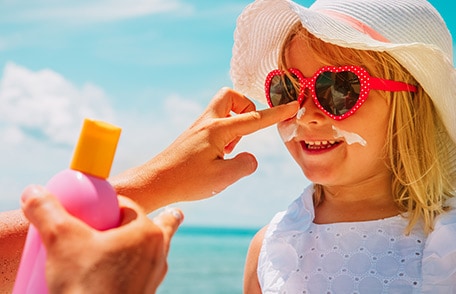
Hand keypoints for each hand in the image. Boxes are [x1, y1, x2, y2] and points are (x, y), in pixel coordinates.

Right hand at [21, 185, 182, 293]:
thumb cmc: (86, 285)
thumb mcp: (60, 240)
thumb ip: (47, 212)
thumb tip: (34, 192)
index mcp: (146, 232)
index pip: (127, 206)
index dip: (109, 204)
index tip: (93, 209)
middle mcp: (157, 253)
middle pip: (151, 227)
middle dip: (149, 220)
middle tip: (144, 219)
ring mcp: (153, 276)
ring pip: (150, 252)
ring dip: (144, 245)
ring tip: (148, 240)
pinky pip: (142, 274)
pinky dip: (135, 269)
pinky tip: (123, 273)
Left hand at [110, 87, 298, 210]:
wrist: (155, 182)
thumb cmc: (187, 180)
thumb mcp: (223, 178)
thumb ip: (245, 165)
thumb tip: (250, 157)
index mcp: (218, 129)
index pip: (255, 118)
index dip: (277, 113)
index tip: (293, 105)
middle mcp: (208, 122)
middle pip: (231, 96)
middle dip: (246, 107)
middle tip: (247, 131)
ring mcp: (199, 127)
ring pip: (223, 108)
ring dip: (235, 123)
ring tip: (230, 150)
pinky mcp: (194, 135)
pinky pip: (215, 122)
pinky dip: (225, 132)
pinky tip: (219, 155)